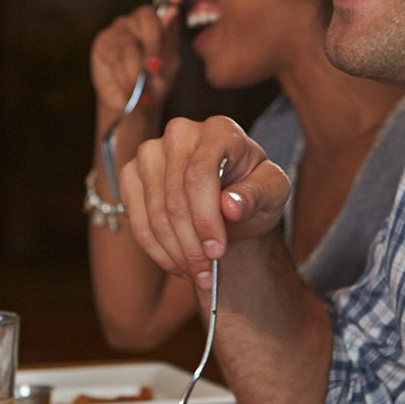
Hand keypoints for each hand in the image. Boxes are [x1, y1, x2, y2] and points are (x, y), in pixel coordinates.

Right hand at [90, 0, 183, 113]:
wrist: (134, 104)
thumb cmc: (156, 81)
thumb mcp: (169, 63)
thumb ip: (169, 39)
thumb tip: (171, 10)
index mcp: (163, 18)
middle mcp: (140, 18)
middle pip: (147, 18)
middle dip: (152, 47)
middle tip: (154, 70)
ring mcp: (120, 28)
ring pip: (129, 45)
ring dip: (136, 72)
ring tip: (142, 93)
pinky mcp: (103, 42)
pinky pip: (113, 57)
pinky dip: (121, 78)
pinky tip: (126, 92)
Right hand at [121, 114, 291, 288]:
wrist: (232, 199)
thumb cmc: (254, 191)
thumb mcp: (272, 194)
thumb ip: (258, 195)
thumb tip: (230, 205)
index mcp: (219, 130)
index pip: (199, 175)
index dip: (205, 219)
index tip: (217, 252)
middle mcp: (180, 133)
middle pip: (174, 199)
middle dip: (191, 245)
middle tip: (207, 273)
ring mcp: (150, 152)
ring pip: (154, 214)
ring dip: (175, 252)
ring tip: (197, 272)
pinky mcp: (132, 174)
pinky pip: (137, 220)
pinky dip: (157, 249)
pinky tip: (178, 262)